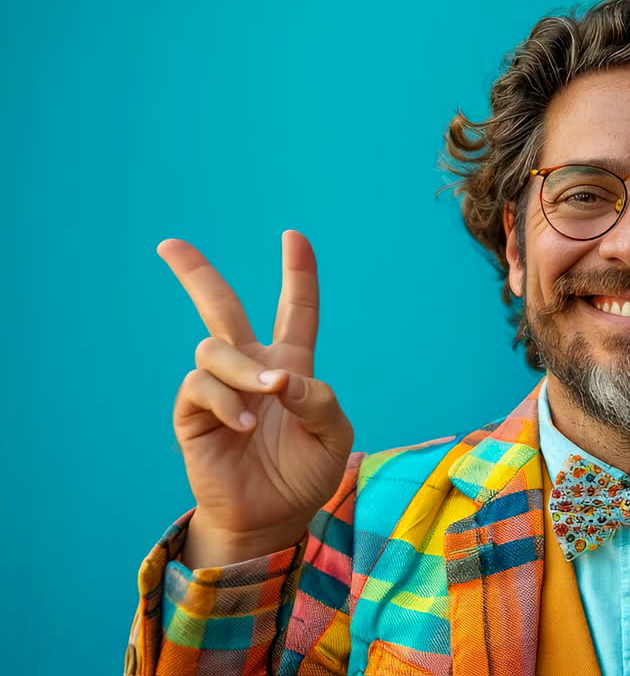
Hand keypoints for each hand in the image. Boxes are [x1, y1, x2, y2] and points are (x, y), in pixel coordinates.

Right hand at [158, 230, 353, 566]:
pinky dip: (224, 400)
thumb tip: (283, 381)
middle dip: (194, 273)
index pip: (296, 311)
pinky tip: (242, 425)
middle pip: (221, 308)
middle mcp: (251, 369)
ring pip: (214, 347)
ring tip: (265, 397)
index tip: (294, 237)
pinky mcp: (194, 415)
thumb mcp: (334, 437)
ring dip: (241, 368)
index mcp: (291, 366)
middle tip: (169, 244)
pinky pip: (199, 387)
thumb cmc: (306, 475)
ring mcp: (220, 389)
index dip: (298, 274)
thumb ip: (321, 402)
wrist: (273, 518)